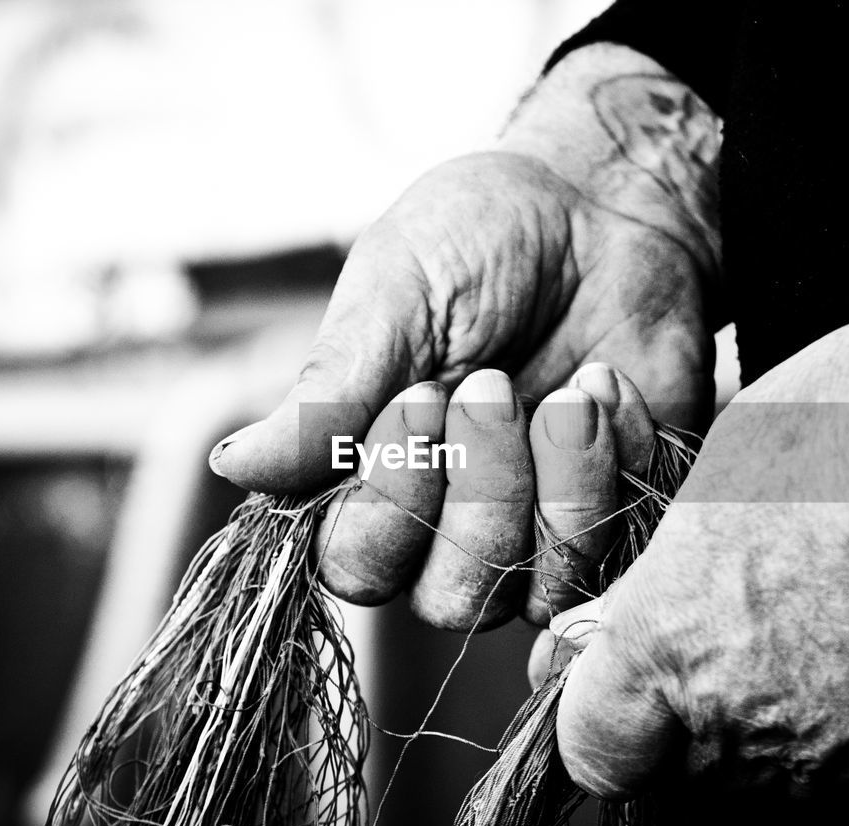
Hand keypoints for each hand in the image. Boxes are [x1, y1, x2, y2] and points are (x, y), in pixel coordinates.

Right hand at [208, 46, 723, 628]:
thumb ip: (326, 392)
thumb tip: (232, 468)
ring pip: (536, 590)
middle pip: (447, 598)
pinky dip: (612, 460)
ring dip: (557, 480)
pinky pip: (614, 549)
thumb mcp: (395, 293)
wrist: (603, 204)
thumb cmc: (483, 239)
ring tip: (568, 388)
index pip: (355, 565)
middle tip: (493, 382)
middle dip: (482, 490)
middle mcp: (449, 520)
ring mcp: (536, 528)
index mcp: (372, 473)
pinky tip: (604, 384)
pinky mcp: (616, 517)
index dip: (391, 499)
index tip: (422, 393)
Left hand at [546, 252, 848, 798]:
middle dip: (685, 710)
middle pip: (679, 766)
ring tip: (815, 624)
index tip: (618, 666)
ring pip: (765, 776)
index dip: (599, 709)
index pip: (593, 747)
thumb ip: (653, 580)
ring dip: (768, 722)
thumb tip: (610, 626)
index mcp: (672, 642)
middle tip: (729, 627)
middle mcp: (745, 725)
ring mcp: (840, 760)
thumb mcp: (715, 475)